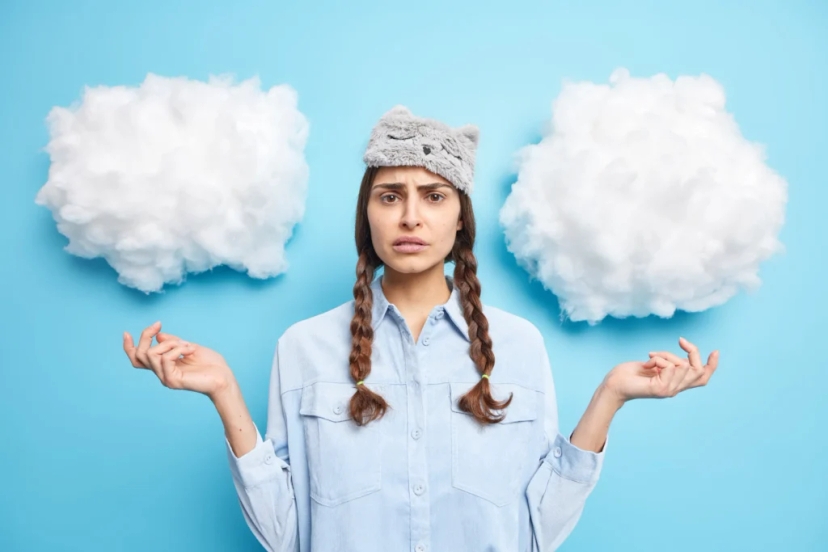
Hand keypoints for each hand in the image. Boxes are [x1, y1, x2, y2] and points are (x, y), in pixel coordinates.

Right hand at [123, 321, 234, 397]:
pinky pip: (165, 358)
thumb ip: (173, 342)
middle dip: (146, 335)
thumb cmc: (210, 364)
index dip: (128, 347)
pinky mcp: (171, 380)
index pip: (138, 359)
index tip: (126, 332)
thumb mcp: (189, 347)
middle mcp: (161, 372)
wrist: (224, 377)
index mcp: (164, 365)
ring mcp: (165, 377)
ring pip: (152, 353)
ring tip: (187, 345)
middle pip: (140, 354)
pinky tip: (190, 350)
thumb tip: (158, 335)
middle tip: (158, 325)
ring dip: (170, 342)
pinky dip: (177, 349)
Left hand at [603, 337, 719, 402]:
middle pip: (699, 371)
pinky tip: (647, 362)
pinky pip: (670, 367)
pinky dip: (659, 359)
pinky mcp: (661, 389)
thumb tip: (682, 358)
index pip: (702, 378)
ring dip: (667, 354)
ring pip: (683, 365)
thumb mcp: (654, 364)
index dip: (712, 366)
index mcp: (675, 383)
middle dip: (693, 351)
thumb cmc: (629, 374)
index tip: (715, 351)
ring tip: (651, 356)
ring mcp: (669, 391)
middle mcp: (675, 389)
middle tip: (680, 341)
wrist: (613, 385)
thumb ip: (668, 363)